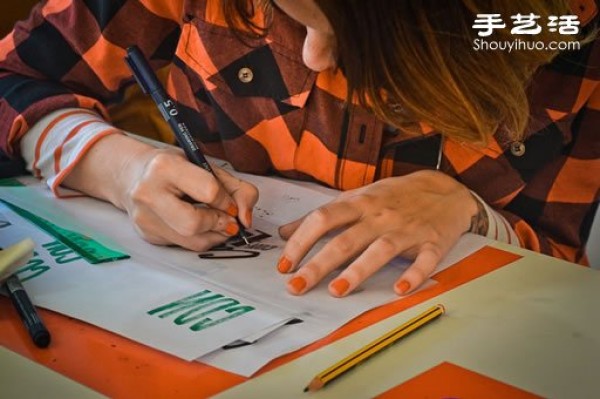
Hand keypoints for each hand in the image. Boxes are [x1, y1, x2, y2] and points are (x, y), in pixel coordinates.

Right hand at [62, 134, 257, 249]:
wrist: (134, 175)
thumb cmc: (176, 169)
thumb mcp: (207, 167)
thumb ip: (238, 189)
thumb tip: (246, 220)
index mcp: (165, 166)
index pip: (208, 191)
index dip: (226, 201)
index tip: (230, 203)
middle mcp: (148, 192)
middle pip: (193, 223)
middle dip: (218, 224)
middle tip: (228, 220)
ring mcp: (144, 217)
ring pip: (192, 241)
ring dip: (215, 235)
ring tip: (218, 223)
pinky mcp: (147, 235)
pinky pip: (184, 245)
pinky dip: (201, 238)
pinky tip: (200, 226)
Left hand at [277, 170, 477, 296]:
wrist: (446, 190)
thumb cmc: (394, 196)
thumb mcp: (357, 198)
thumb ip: (322, 216)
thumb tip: (284, 232)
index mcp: (359, 203)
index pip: (323, 219)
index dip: (301, 241)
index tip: (284, 265)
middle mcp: (380, 215)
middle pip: (345, 239)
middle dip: (318, 264)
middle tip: (297, 286)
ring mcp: (407, 229)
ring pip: (380, 250)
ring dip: (358, 271)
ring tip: (336, 291)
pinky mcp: (433, 242)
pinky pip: (424, 260)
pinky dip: (413, 275)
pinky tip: (399, 290)